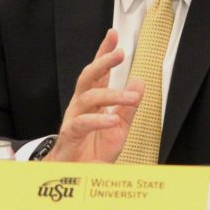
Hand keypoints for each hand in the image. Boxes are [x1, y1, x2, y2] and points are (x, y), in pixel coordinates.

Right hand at [44, 29, 143, 162]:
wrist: (77, 174)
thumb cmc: (94, 150)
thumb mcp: (119, 128)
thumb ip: (129, 106)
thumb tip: (140, 82)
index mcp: (92, 101)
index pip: (98, 72)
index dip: (104, 52)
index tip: (113, 35)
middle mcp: (80, 105)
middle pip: (88, 77)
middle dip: (103, 62)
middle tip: (119, 53)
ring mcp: (73, 118)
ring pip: (89, 98)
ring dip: (113, 95)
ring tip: (132, 97)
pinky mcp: (70, 135)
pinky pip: (82, 123)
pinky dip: (99, 120)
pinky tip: (113, 119)